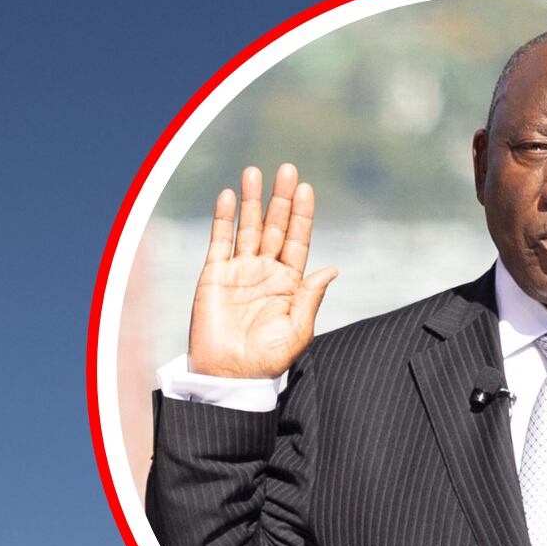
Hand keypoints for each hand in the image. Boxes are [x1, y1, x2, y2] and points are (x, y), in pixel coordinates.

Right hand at [188, 164, 338, 377]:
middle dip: (280, 199)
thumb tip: (331, 268)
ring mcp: (239, 271)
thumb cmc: (267, 361)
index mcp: (289, 284)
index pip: (298, 241)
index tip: (306, 189)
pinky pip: (220, 241)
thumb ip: (310, 297)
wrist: (229, 376)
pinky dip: (224, 218)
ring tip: (255, 172)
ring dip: (251, 200)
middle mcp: (265, 272)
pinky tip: (229, 195)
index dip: (302, 215)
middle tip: (287, 169)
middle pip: (275, 227)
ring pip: (247, 227)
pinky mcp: (215, 275)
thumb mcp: (297, 331)